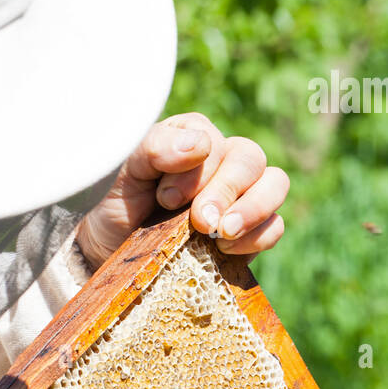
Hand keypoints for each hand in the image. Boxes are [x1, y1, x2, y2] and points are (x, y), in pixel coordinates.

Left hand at [76, 112, 288, 269]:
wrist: (112, 251)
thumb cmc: (118, 203)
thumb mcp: (125, 171)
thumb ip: (156, 147)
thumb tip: (199, 144)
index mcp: (195, 137)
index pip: (217, 143)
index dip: (198, 172)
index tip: (166, 198)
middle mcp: (223, 162)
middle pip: (251, 159)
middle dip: (227, 191)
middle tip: (201, 222)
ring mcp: (240, 197)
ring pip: (275, 185)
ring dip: (254, 209)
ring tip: (223, 234)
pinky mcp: (247, 233)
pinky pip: (274, 227)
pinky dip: (258, 237)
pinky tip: (226, 249)